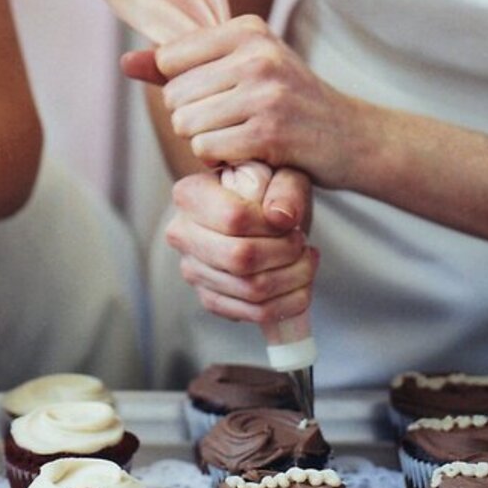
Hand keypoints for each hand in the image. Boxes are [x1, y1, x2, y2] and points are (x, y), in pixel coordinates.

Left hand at [147, 16, 368, 186]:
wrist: (353, 138)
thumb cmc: (289, 104)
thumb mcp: (242, 70)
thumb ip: (179, 66)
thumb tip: (124, 60)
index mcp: (247, 29)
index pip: (170, 59)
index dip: (183, 89)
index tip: (218, 95)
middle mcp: (257, 53)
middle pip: (174, 96)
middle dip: (193, 119)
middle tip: (231, 123)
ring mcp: (265, 91)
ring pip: (187, 125)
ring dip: (206, 142)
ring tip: (240, 137)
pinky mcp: (270, 130)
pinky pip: (206, 149)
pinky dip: (219, 160)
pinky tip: (248, 154)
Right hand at [164, 167, 319, 324]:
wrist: (256, 214)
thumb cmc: (267, 191)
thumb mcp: (282, 174)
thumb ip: (285, 189)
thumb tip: (282, 218)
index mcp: (189, 195)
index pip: (233, 218)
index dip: (272, 225)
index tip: (289, 221)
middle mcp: (182, 234)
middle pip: (240, 258)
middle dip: (285, 253)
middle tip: (301, 243)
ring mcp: (193, 270)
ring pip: (251, 289)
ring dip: (293, 278)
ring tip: (305, 260)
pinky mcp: (209, 298)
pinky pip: (253, 313)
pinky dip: (288, 302)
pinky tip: (298, 282)